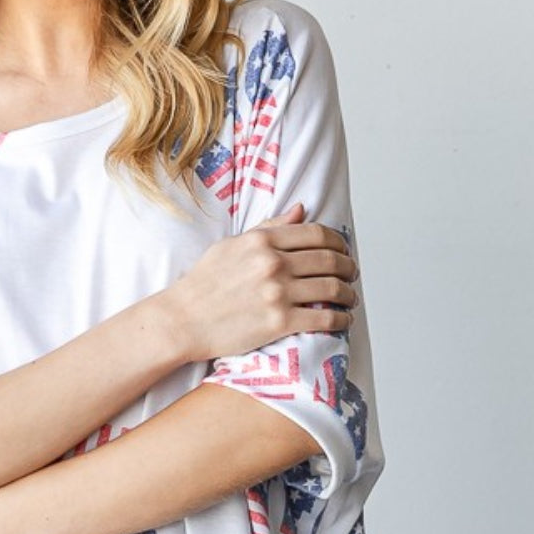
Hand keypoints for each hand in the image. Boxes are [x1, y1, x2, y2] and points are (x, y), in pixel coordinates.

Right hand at [163, 203, 357, 360]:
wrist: (182, 320)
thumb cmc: (203, 284)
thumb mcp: (232, 246)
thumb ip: (269, 228)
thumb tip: (301, 210)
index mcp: (262, 241)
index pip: (316, 234)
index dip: (338, 242)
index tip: (342, 250)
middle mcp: (272, 264)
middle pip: (329, 260)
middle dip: (348, 267)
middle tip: (351, 273)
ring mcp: (277, 293)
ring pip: (332, 288)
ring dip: (348, 293)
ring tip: (349, 298)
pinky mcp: (279, 322)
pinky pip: (323, 318)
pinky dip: (340, 319)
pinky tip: (343, 320)